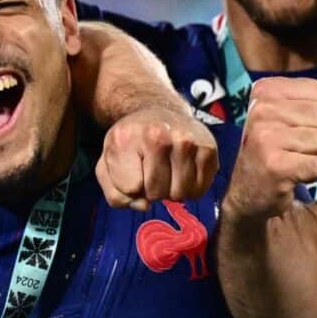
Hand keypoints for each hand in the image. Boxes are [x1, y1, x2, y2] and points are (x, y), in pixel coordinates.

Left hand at [97, 108, 219, 210]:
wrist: (160, 112)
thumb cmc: (133, 142)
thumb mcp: (108, 163)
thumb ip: (115, 194)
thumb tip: (143, 205)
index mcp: (126, 138)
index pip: (131, 188)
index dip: (130, 188)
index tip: (133, 171)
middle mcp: (158, 136)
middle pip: (156, 193)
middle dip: (151, 190)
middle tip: (152, 171)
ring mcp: (186, 141)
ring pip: (179, 194)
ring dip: (171, 190)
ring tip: (167, 171)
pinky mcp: (208, 148)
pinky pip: (198, 190)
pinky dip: (190, 188)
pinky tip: (182, 171)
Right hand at [228, 77, 316, 220]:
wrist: (250, 190)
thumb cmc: (276, 147)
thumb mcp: (295, 114)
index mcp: (266, 91)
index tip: (299, 125)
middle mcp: (261, 110)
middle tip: (295, 145)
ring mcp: (265, 138)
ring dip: (315, 154)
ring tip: (292, 159)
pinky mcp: (275, 166)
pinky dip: (312, 173)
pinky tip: (292, 174)